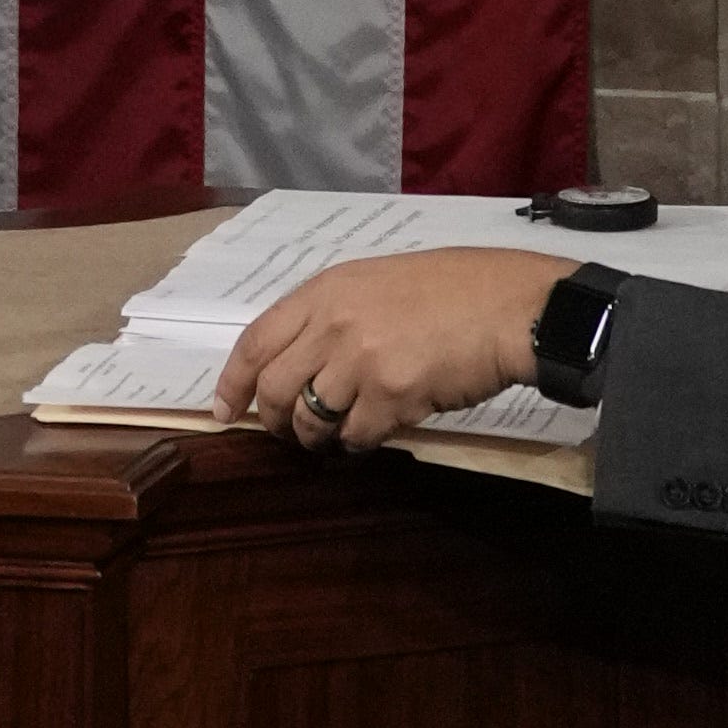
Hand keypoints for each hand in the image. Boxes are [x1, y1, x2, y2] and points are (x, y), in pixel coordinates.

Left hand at [215, 252, 554, 450]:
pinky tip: (371, 435)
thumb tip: (302, 361)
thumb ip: (333, 316)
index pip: (255, 340)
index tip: (223, 410)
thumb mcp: (374, 283)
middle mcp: (332, 323)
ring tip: (329, 439)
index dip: (233, 381)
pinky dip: (356, 444)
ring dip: (315, 438)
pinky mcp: (392, 395)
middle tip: (284, 435)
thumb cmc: (448, 291)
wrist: (504, 306)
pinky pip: (355, 436)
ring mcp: (359, 360)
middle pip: (273, 385)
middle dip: (272, 420)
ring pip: (310, 418)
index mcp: (324, 291)